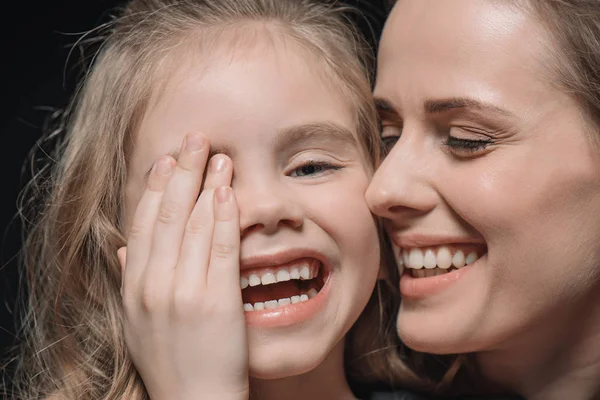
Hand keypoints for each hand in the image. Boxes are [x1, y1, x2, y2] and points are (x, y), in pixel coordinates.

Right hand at [119, 133, 247, 399]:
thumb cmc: (171, 362)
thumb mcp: (138, 323)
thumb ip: (132, 283)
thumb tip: (124, 251)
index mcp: (134, 287)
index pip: (143, 223)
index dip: (155, 186)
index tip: (167, 158)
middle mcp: (153, 285)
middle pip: (166, 214)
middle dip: (182, 171)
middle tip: (196, 138)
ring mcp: (183, 292)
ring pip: (191, 225)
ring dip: (206, 184)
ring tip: (218, 155)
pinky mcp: (215, 302)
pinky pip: (219, 249)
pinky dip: (223, 217)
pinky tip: (229, 192)